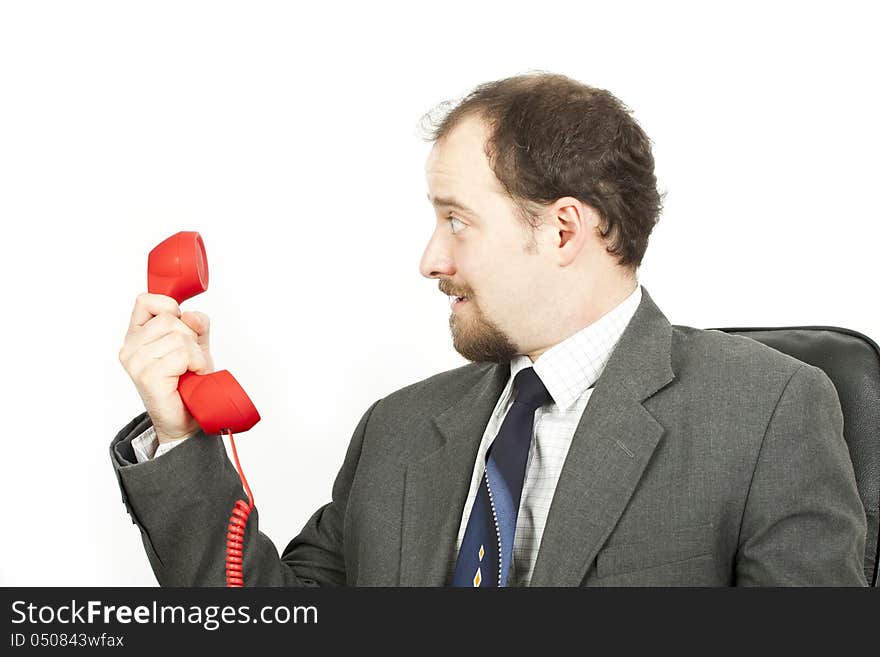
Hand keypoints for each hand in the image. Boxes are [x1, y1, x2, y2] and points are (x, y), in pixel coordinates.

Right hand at [118, 292, 213, 443]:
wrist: (186, 420)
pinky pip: (183, 354)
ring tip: (190, 370)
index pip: (146, 301)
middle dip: (191, 337)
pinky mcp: (148, 376)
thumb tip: (190, 315)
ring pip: (179, 336)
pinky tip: (191, 375)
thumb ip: (196, 324)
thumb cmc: (188, 382)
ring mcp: (136, 362)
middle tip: (189, 360)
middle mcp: (130, 348)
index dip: (170, 308)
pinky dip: (197, 363)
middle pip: (171, 319)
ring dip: (196, 354)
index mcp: (136, 337)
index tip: (181, 326)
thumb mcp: (196, 345)